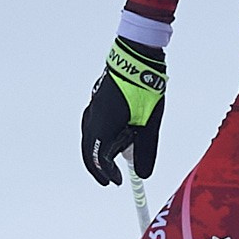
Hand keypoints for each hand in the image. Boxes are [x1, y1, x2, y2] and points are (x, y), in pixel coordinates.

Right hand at [80, 38, 167, 185]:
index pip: (99, 157)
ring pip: (89, 137)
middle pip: (89, 149)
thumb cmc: (143, 88)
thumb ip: (146, 150)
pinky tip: (113, 136)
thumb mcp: (149, 124)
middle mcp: (93, 117)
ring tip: (113, 160)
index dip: (107, 173)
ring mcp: (93, 107)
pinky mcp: (97, 101)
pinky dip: (100, 137)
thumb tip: (144, 173)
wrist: (136, 57)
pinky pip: (93, 125)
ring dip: (100, 151)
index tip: (118, 182)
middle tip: (109, 179)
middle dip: (99, 166)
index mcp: (103, 124)